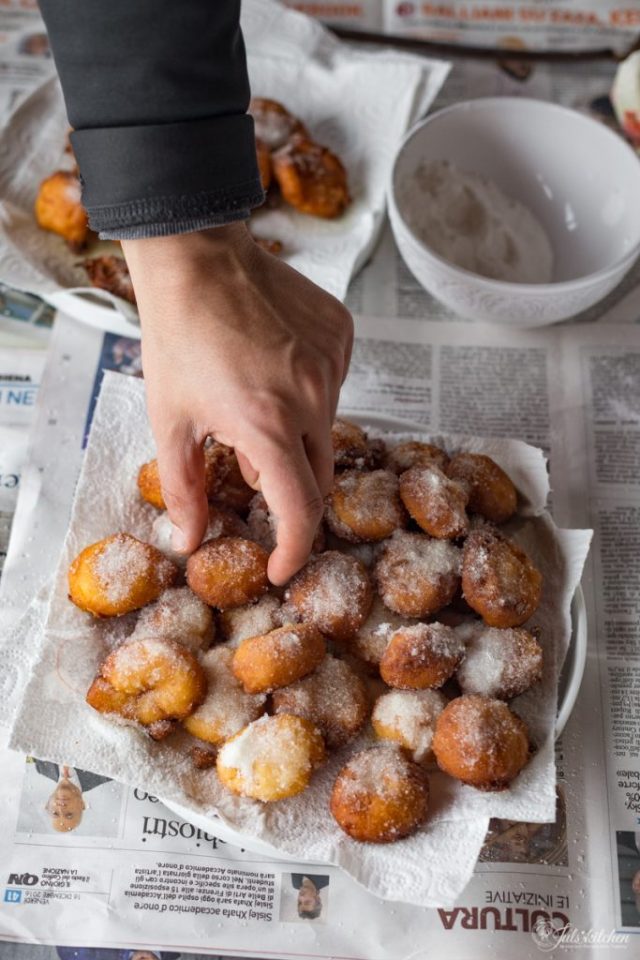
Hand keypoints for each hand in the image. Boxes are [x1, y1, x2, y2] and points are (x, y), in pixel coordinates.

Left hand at [122, 223, 352, 584]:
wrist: (196, 259)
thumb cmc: (177, 337)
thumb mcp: (170, 422)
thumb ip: (184, 490)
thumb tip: (190, 541)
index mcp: (266, 425)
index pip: (300, 509)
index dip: (294, 550)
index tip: (282, 567)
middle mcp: (310, 397)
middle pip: (318, 475)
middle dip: (288, 486)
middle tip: (247, 465)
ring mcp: (331, 363)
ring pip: (325, 429)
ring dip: (295, 436)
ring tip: (252, 402)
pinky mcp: (341, 336)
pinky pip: (333, 387)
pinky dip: (307, 396)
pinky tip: (273, 370)